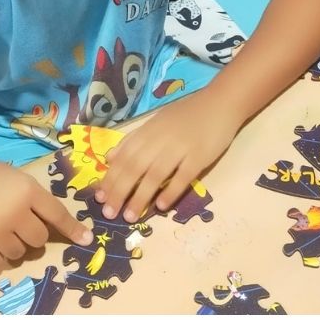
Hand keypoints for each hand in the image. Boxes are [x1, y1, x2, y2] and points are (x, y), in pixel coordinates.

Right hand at [0, 154, 92, 276]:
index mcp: (26, 189)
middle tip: (14, 222)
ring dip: (13, 245)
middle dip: (32, 235)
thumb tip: (55, 226)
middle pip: (40, 240)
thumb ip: (33, 198)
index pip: (57, 214)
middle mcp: (15, 212)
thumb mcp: (12, 177)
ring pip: (19, 253)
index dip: (72, 229)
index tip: (86, 240)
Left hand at [94, 88, 241, 221]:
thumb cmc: (187, 114)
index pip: (123, 156)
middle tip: (110, 213)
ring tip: (130, 216)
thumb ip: (134, 140)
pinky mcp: (199, 156)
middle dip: (119, 191)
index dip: (111, 177)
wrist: (220, 102)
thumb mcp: (156, 122)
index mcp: (148, 131)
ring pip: (155, 175)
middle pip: (135, 167)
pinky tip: (161, 207)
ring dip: (140, 197)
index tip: (99, 198)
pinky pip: (182, 177)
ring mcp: (180, 148)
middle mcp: (160, 139)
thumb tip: (110, 158)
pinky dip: (171, 192)